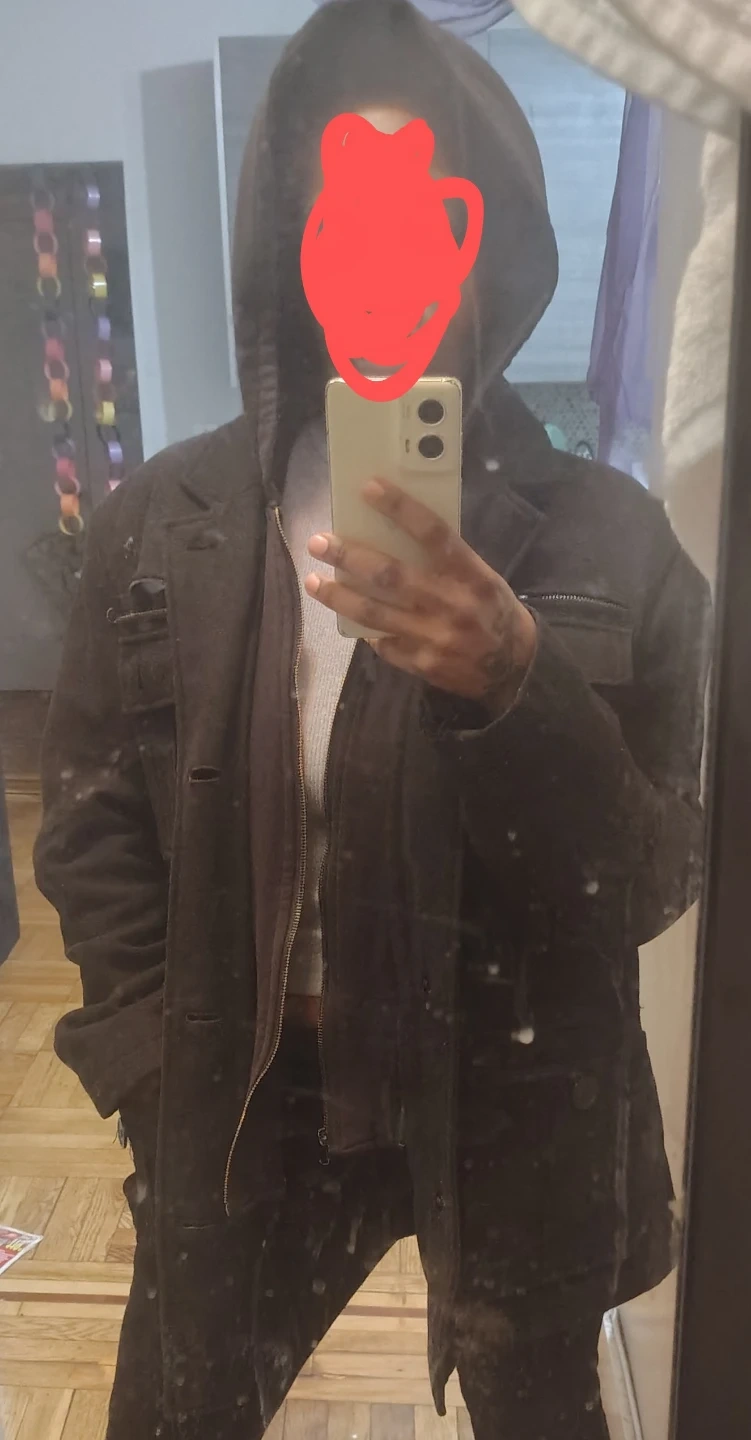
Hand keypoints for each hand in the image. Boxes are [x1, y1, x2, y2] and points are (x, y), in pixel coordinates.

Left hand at [305, 477, 536, 712]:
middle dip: (349, 557)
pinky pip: (384, 643)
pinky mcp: (423, 664)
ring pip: (374, 613)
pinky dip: (364, 628)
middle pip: (390, 575)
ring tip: (314, 581)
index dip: (400, 508)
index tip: (368, 487)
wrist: (513, 666)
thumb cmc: (491, 609)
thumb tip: (393, 533)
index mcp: (470, 574)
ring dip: (339, 596)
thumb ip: (444, 560)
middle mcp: (451, 603)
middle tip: (319, 542)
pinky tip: (347, 616)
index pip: (433, 532)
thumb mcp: (480, 576)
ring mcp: (435, 637)